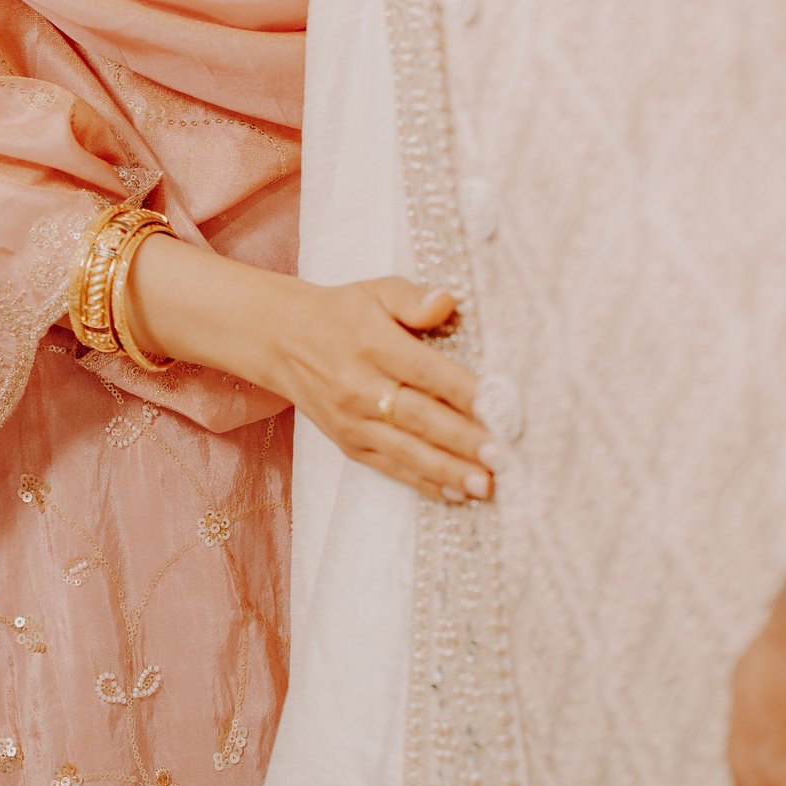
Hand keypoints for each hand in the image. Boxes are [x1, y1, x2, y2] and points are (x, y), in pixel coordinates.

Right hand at [266, 273, 494, 504]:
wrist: (282, 340)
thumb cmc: (342, 313)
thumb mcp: (376, 291)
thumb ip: (413, 298)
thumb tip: (448, 301)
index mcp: (372, 343)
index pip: (426, 371)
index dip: (464, 391)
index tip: (500, 407)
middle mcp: (359, 386)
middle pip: (420, 417)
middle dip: (463, 440)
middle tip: (502, 457)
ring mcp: (352, 421)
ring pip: (407, 451)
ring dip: (448, 471)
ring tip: (486, 485)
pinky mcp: (348, 444)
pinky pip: (390, 468)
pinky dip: (423, 483)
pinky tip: (454, 494)